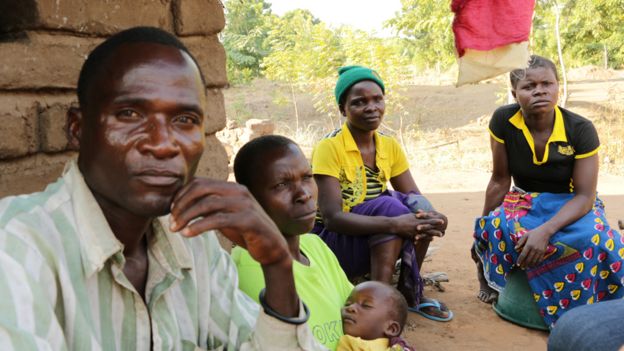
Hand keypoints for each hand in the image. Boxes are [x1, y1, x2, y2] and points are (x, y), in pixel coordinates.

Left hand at [169, 178, 289, 265]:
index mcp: (232, 187)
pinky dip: (199, 226)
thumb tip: (182, 207)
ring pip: (208, 204)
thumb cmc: (246, 232)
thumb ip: (210, 209)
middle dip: (181, 204)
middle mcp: (238, 191)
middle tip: (171, 221)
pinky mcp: (248, 220)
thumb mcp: (226, 216)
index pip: (200, 182)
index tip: (171, 210)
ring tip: (176, 229)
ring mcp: (245, 204)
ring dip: (187, 216)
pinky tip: (188, 234)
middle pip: (201, 189)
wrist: (272, 248)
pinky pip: (218, 219)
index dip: (182, 194)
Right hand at [393, 213, 444, 238]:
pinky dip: (426, 238)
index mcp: (417, 220)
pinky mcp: (412, 236)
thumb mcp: (410, 215)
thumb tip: (423, 213)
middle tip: (443, 230)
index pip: (428, 220)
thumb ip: (417, 215)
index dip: (435, 221)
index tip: (442, 221)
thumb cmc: (402, 219)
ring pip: (426, 233)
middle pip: (429, 228)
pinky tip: (431, 239)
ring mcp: (415, 232)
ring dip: (433, 234)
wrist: (394, 225)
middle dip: (436, 229)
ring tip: (440, 235)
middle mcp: (418, 226)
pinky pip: (421, 238)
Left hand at [515, 226, 550, 267]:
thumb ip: (520, 242)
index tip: (517, 264)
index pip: (523, 255)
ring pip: (534, 261)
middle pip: (528, 259)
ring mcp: (539, 251)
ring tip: (526, 268)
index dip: (520, 260)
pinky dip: (536, 263)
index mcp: (529, 245)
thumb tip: (515, 248)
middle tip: (521, 268)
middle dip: (524, 264)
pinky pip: (540, 260)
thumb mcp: (525, 235)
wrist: (545, 232)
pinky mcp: (543, 252)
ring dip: (530, 265)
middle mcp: (534, 249)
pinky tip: (534, 265)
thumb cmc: (534, 233)